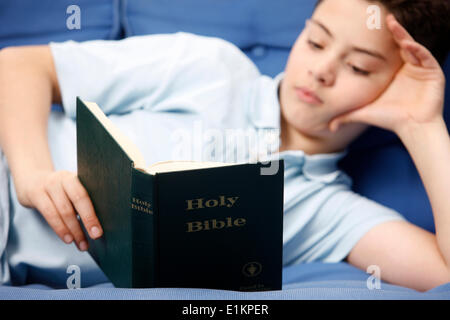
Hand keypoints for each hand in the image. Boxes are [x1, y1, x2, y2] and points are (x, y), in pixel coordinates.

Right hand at [17, 169, 102, 250]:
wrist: (32, 181)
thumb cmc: (60, 190)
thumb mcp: (73, 189)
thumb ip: (86, 201)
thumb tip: (100, 223)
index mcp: (78, 176)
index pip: (90, 193)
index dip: (95, 212)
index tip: (100, 229)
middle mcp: (64, 178)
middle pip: (79, 199)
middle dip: (88, 220)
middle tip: (95, 236)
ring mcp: (49, 185)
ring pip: (64, 210)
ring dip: (74, 230)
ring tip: (82, 244)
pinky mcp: (36, 194)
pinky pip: (50, 213)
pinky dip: (60, 228)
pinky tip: (68, 239)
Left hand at [329, 14, 445, 134]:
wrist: (411, 128)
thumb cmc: (389, 120)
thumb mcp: (363, 113)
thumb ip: (346, 116)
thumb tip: (329, 127)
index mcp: (394, 73)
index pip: (389, 51)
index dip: (383, 39)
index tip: (372, 29)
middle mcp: (408, 69)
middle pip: (402, 44)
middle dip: (395, 32)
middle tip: (387, 19)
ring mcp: (422, 70)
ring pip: (414, 47)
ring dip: (405, 37)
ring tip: (395, 27)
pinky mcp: (433, 73)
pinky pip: (426, 57)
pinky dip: (418, 50)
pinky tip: (408, 45)